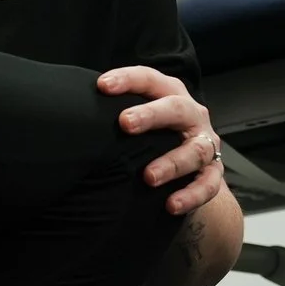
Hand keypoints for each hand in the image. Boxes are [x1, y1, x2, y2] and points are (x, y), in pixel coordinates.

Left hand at [97, 65, 224, 215]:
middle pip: (176, 109)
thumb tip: (70, 114)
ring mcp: (205, 143)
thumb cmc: (152, 135)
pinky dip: (191, 195)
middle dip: (151, 115)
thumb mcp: (138, 119)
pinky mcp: (213, 172)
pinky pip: (208, 185)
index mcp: (170, 94)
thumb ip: (115, 114)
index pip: (150, 80)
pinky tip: (171, 205)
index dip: (128, 80)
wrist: (190, 165)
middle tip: (125, 123)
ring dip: (172, 163)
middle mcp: (192, 115)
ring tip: (148, 177)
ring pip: (195, 150)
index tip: (102, 86)